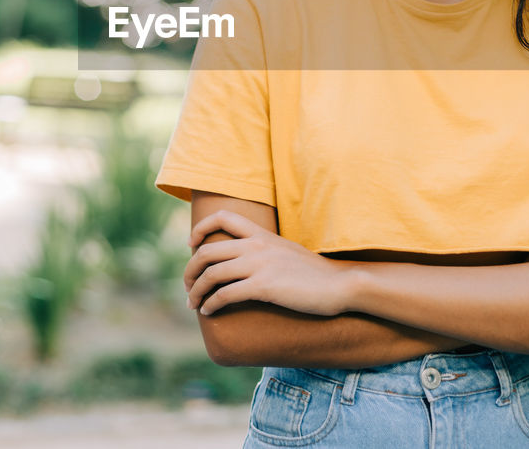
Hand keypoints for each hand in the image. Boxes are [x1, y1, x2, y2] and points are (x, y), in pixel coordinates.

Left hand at [185, 210, 348, 316]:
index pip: (223, 217)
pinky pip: (225, 294)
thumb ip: (267, 251)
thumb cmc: (316, 274)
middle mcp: (257, 246)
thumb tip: (249, 263)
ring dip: (196, 291)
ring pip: (211, 274)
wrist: (341, 284)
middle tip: (187, 286)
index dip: (200, 229)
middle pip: (207, 251)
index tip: (191, 246)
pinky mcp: (264, 286)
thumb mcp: (287, 252)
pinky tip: (209, 311)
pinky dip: (211, 303)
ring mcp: (260, 265)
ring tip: (193, 304)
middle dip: (190, 270)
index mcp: (262, 235)